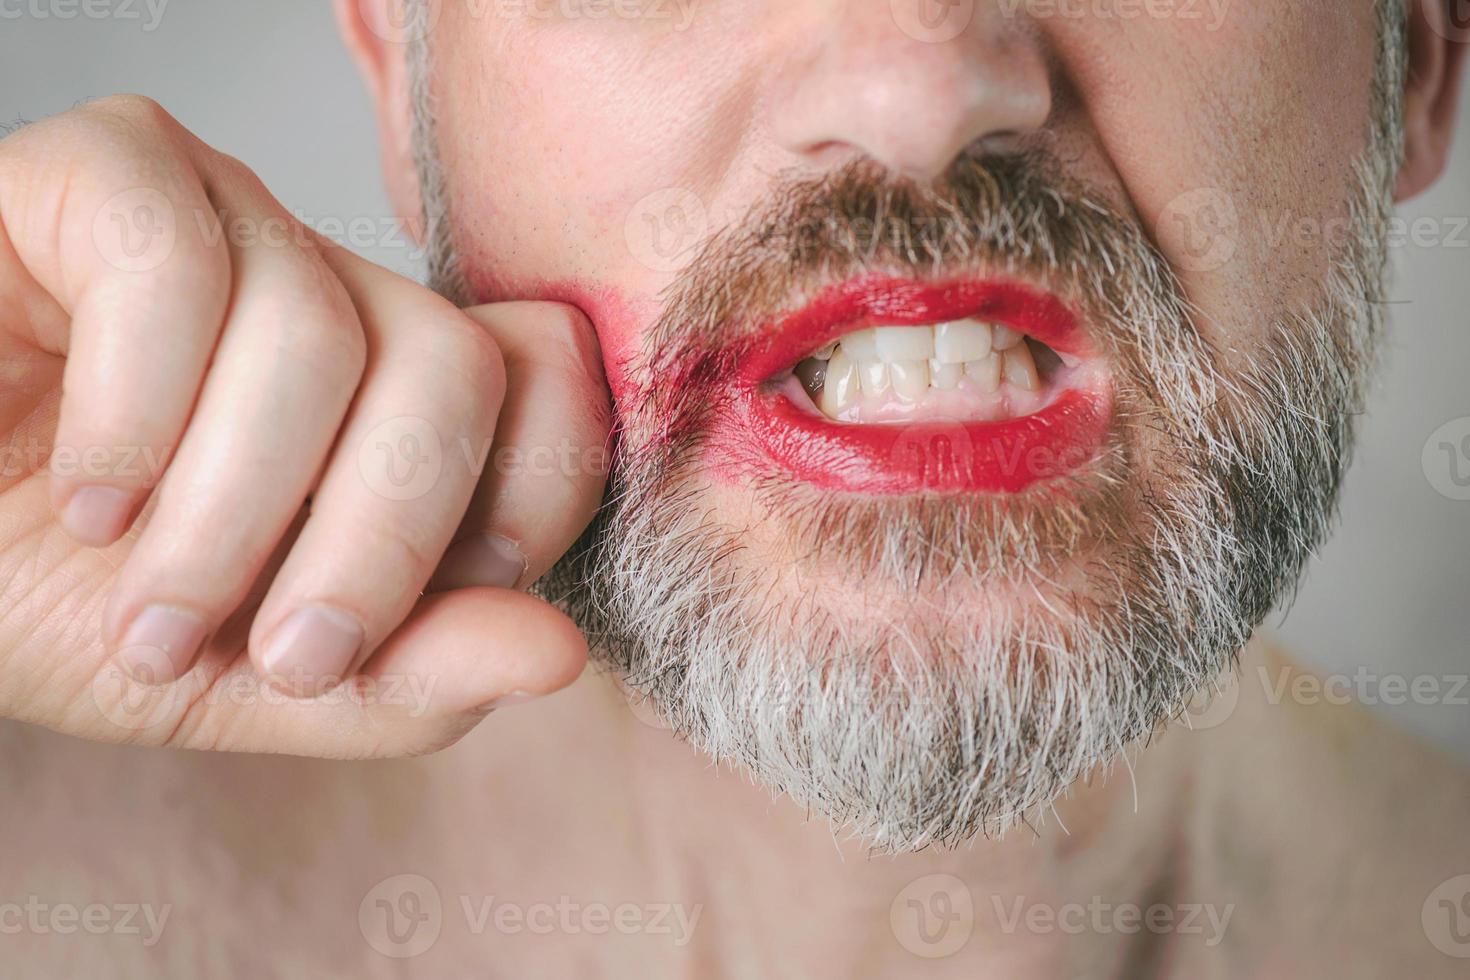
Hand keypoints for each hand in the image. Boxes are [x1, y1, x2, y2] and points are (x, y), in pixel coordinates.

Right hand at [0, 96, 609, 756]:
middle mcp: (328, 288)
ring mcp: (223, 218)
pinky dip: (136, 417)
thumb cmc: (55, 600)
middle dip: (383, 543)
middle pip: (452, 362)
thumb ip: (400, 676)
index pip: (547, 374)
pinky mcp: (101, 172)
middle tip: (290, 658)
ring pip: (315, 331)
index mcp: (389, 390)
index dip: (534, 487)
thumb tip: (556, 650)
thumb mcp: (242, 683)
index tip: (447, 600)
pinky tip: (87, 496)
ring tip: (149, 616)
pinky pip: (173, 264)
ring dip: (231, 517)